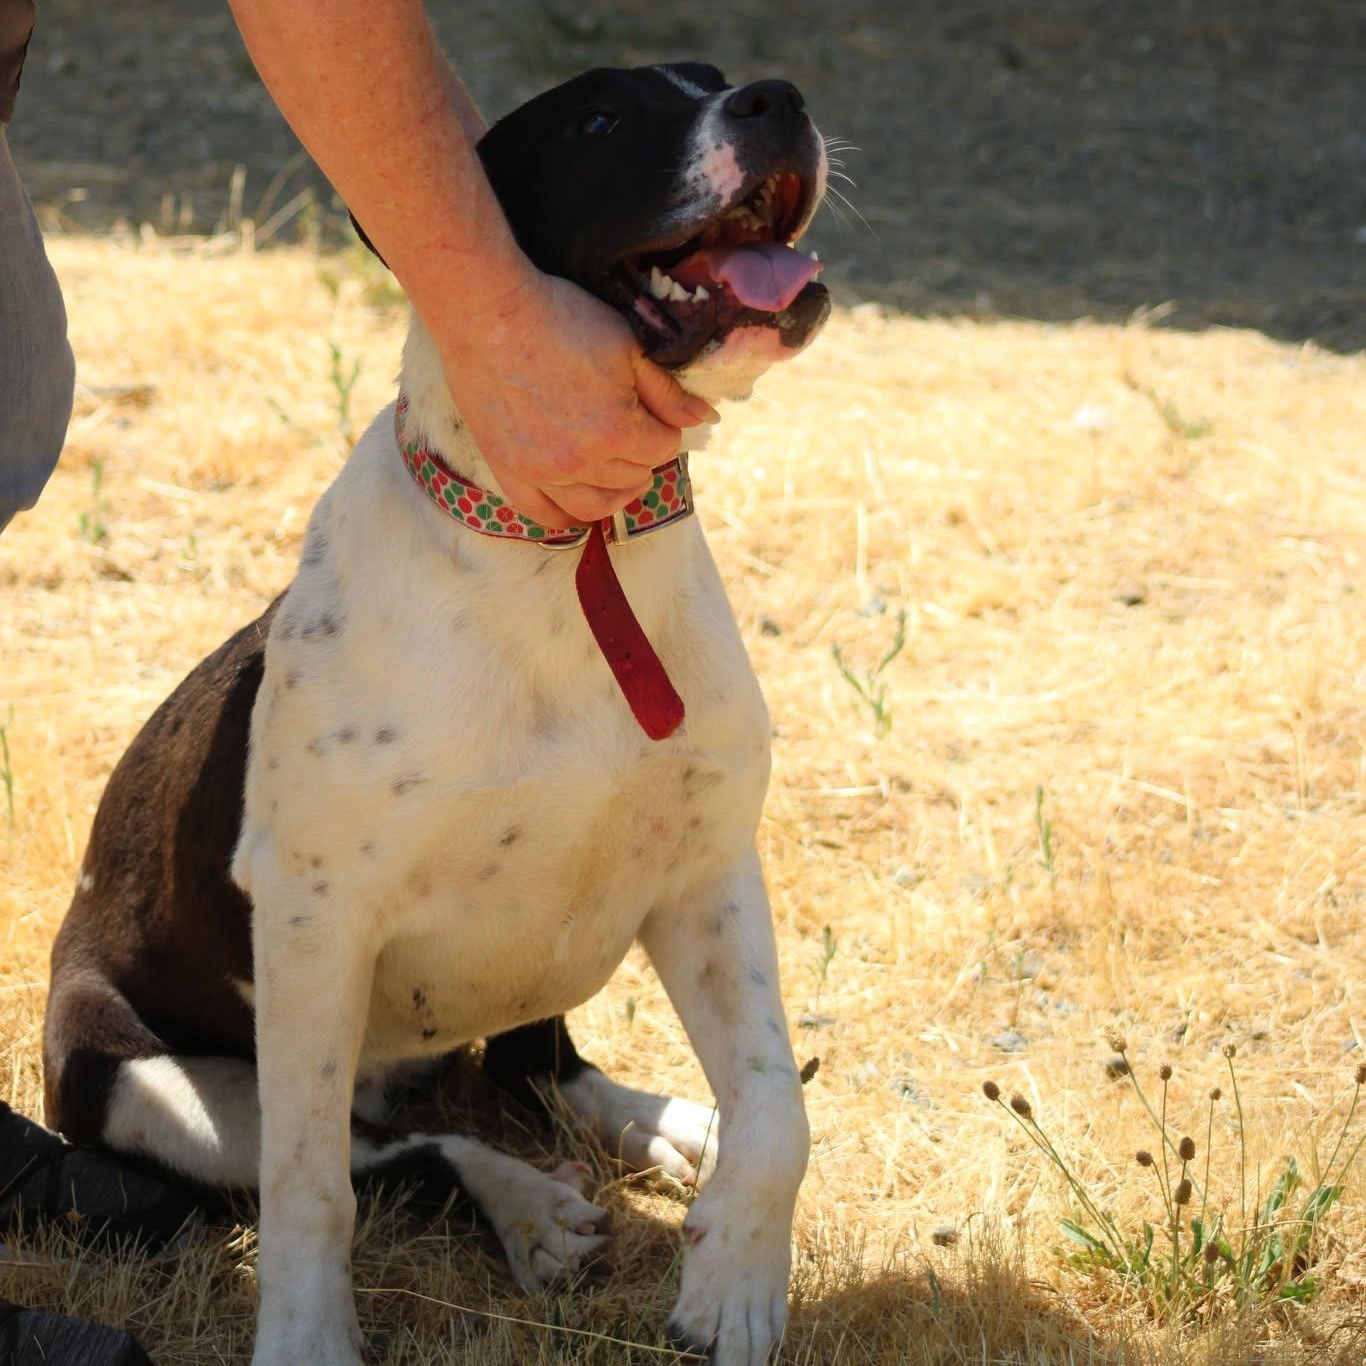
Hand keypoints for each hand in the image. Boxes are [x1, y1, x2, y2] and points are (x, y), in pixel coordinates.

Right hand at [436, 270, 717, 526]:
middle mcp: (581, 462)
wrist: (487, 314)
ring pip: (595, 506)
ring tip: (619, 474)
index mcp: (618, 430)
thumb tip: (704, 418)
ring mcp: (543, 473)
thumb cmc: (560, 319)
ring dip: (616, 493)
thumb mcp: (627, 344)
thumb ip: (667, 390)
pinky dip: (567, 517)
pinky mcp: (509, 472)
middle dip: (642, 456)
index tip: (655, 414)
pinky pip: (545, 515)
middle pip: (633, 477)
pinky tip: (578, 504)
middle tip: (634, 435)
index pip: (663, 448)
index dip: (665, 429)